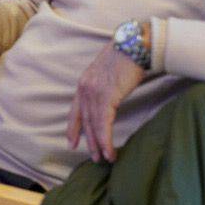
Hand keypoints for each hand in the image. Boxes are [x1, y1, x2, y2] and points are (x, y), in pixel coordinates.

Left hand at [66, 43, 145, 162]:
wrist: (134, 45)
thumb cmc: (126, 55)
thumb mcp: (108, 71)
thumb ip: (104, 84)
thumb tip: (110, 96)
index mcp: (85, 82)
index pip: (75, 109)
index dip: (72, 127)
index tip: (71, 142)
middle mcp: (85, 88)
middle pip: (84, 120)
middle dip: (89, 140)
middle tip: (93, 157)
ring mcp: (94, 93)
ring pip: (94, 125)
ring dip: (99, 144)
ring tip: (103, 159)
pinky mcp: (107, 97)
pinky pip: (103, 124)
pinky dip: (106, 140)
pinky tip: (110, 151)